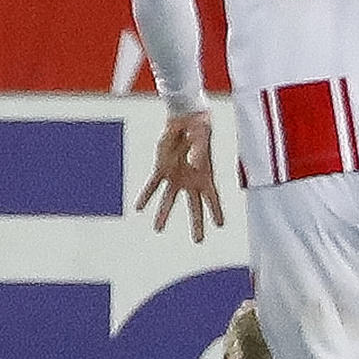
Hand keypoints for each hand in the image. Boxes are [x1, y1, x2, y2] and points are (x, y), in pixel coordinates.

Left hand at [135, 112, 225, 241]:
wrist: (186, 118)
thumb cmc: (199, 128)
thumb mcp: (201, 138)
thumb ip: (199, 151)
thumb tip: (197, 165)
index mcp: (205, 175)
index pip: (212, 197)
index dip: (216, 211)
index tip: (220, 225)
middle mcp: (190, 180)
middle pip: (194, 206)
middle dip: (196, 223)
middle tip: (198, 240)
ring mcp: (176, 176)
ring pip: (169, 199)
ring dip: (163, 213)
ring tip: (158, 228)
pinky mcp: (162, 168)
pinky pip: (153, 185)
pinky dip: (146, 195)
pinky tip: (139, 207)